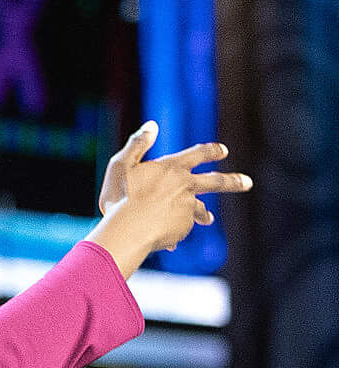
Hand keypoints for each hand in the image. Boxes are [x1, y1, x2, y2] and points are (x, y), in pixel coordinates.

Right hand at [87, 122, 250, 276]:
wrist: (127, 230)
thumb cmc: (120, 197)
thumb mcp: (121, 165)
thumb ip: (137, 144)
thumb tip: (152, 125)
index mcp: (172, 168)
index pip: (199, 153)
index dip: (211, 151)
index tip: (223, 151)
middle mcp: (185, 186)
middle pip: (216, 182)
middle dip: (233, 181)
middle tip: (247, 183)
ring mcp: (186, 207)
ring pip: (200, 210)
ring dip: (204, 214)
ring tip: (209, 220)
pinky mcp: (183, 227)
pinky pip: (180, 229)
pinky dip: (174, 233)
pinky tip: (167, 242)